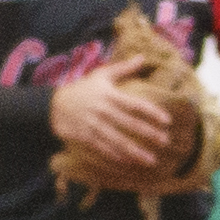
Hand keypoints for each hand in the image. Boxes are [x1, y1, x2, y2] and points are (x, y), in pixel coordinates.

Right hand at [50, 73, 185, 177]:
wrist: (52, 104)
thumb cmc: (82, 89)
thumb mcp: (100, 76)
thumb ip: (123, 68)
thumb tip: (142, 57)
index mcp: (110, 96)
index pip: (135, 105)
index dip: (152, 112)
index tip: (168, 121)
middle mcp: (103, 111)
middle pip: (130, 124)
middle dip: (149, 134)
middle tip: (165, 141)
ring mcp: (93, 125)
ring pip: (118, 140)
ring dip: (135, 151)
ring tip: (151, 160)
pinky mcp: (84, 136)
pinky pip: (102, 148)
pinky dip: (116, 155)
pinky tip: (129, 162)